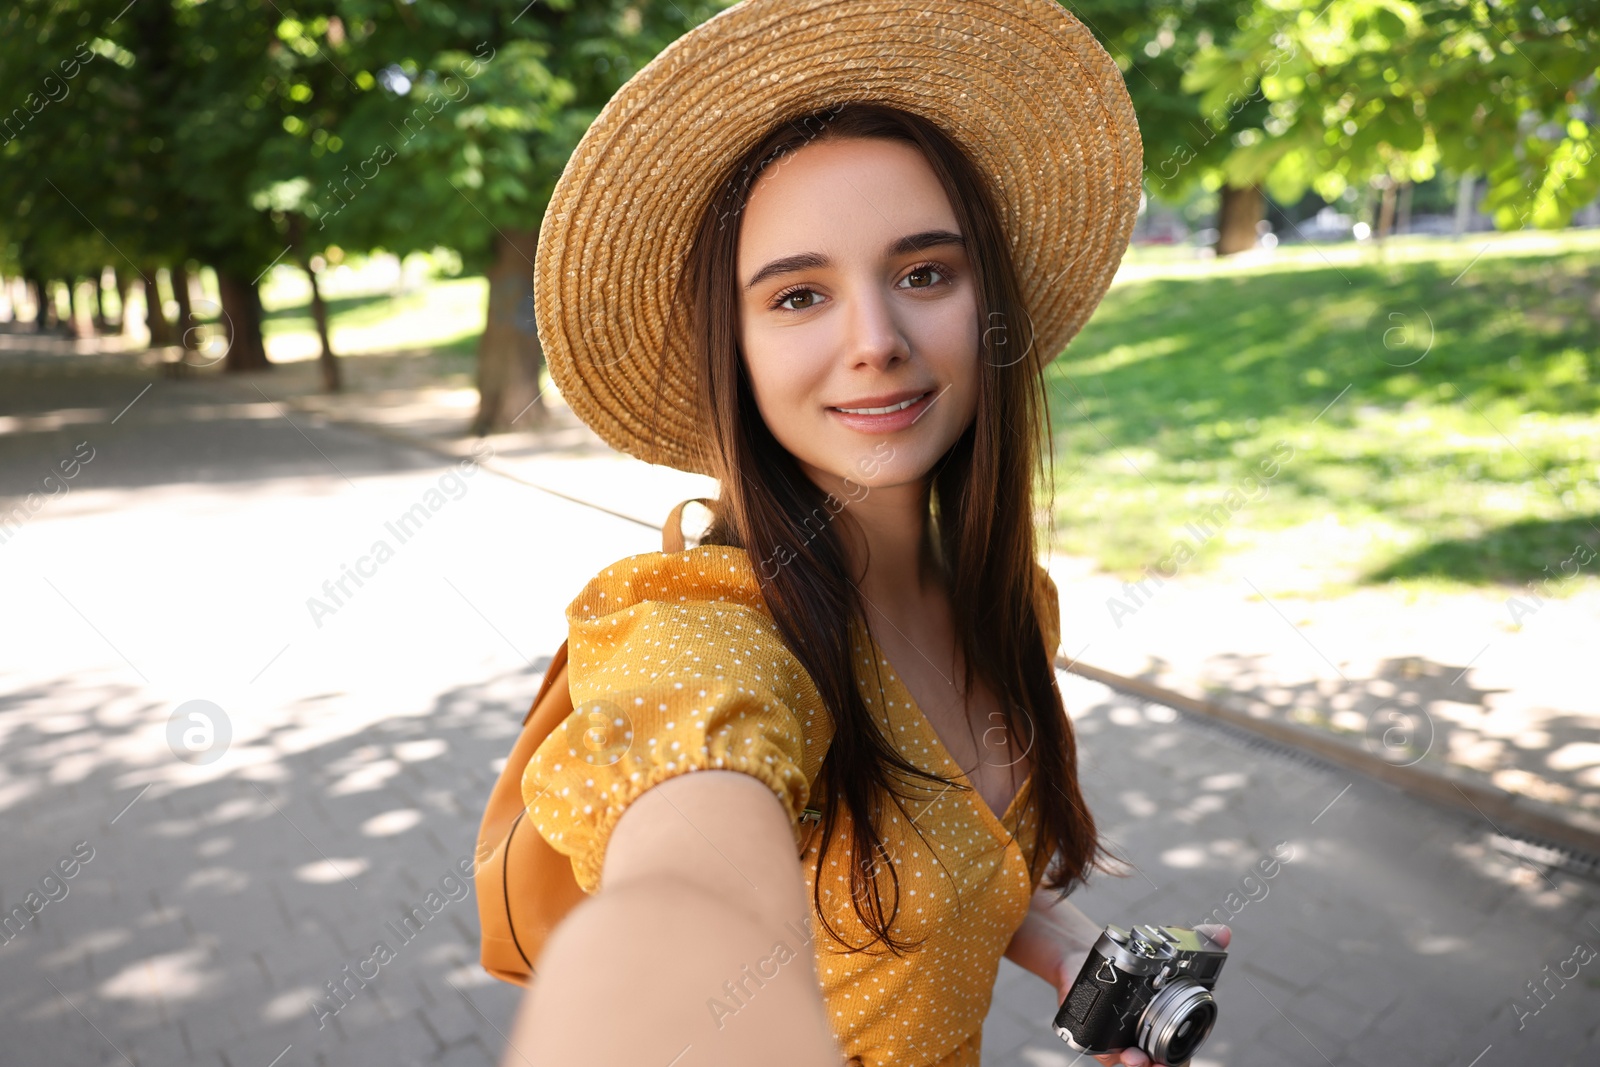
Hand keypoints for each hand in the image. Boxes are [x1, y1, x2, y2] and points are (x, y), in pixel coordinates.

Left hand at [1056, 924, 1231, 1066]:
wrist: (1091, 955)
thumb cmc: (1135, 962)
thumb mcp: (1166, 953)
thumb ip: (1197, 943)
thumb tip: (1224, 931)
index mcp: (1170, 1025)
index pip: (1181, 1053)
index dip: (1180, 1061)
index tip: (1172, 1062)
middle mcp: (1148, 1038)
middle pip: (1159, 1064)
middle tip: (1157, 1065)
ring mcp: (1125, 1040)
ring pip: (1136, 1063)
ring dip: (1138, 1064)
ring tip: (1133, 1057)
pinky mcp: (1099, 1036)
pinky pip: (1107, 1054)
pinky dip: (1109, 1054)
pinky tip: (1113, 1050)